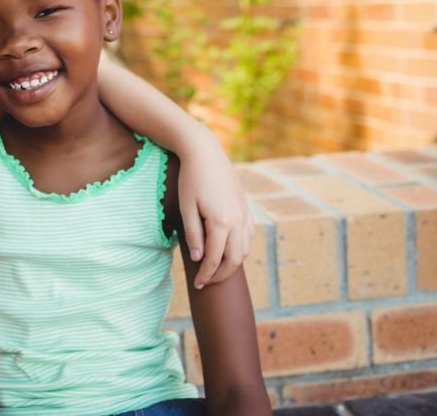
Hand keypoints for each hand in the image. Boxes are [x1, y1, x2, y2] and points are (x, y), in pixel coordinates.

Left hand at [178, 135, 254, 288]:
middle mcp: (238, 220)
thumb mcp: (187, 208)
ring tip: (217, 269)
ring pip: (245, 248)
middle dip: (221, 274)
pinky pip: (249, 234)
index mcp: (221, 222)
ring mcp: (244, 213)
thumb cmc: (191, 179)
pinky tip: (230, 249)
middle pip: (234, 259)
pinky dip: (241, 247)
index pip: (215, 259)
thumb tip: (199, 259)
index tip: (198, 285)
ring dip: (233, 263)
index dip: (206, 275)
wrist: (205, 152)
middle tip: (207, 282)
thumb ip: (193, 235)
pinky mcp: (245, 207)